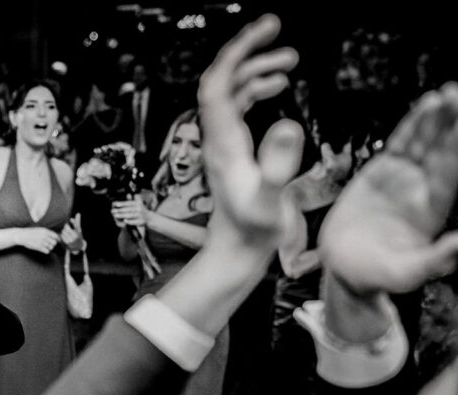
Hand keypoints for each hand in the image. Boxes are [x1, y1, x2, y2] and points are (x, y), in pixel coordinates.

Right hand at [17, 227, 60, 253]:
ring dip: (49, 248)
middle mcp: (45, 236)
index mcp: (45, 231)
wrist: (22, 235)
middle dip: (52, 244)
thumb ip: (47, 232)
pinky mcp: (39, 247)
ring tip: (44, 246)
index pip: (56, 236)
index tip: (55, 241)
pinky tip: (42, 249)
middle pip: (54, 243)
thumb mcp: (40, 229)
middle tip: (49, 244)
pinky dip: (46, 251)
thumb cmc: (30, 232)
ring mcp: (42, 242)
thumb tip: (55, 236)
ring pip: (51, 247)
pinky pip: (47, 251)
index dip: (57, 239)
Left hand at [60, 214, 86, 251]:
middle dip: (64, 229)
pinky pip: (60, 238)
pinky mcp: (65, 245)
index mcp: (75, 234)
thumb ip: (77, 221)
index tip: (67, 226)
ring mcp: (68, 242)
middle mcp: (72, 239)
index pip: (66, 227)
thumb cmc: (78, 236)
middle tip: (66, 229)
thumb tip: (78, 213)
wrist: (78, 247)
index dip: (66, 226)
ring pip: (61, 234)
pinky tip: (63, 237)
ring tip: (65, 233)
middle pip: (63, 231)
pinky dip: (61, 237)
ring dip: (62, 233)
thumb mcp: (79, 229)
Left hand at [110, 198, 146, 228]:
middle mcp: (139, 209)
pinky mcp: (141, 221)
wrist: (149, 218)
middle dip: (120, 210)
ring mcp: (140, 215)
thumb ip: (131, 200)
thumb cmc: (140, 210)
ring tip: (115, 215)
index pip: (129, 203)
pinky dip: (129, 221)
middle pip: (128, 209)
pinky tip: (124, 221)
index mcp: (137, 204)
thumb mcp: (137, 204)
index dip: (122, 203)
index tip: (115, 204)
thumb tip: (128, 194)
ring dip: (122, 215)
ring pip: (130, 215)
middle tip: (112, 211)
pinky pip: (134, 221)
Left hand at [197, 14, 302, 249]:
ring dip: (257, 70)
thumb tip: (287, 127)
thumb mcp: (269, 201)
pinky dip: (256, 90)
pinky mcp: (233, 151)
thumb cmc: (252, 232)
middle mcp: (218, 138)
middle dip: (249, 52)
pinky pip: (238, 109)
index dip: (237, 51)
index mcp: (223, 142)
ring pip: (232, 93)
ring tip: (289, 60)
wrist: (237, 252)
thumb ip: (278, 166)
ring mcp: (224, 143)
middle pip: (222, 81)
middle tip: (278, 30)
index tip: (264, 29)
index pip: (218, 83)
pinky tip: (276, 88)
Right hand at [319, 83, 457, 294]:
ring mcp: (403, 178)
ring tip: (449, 93)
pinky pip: (400, 143)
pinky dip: (413, 124)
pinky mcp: (380, 173)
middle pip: (445, 148)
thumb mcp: (407, 273)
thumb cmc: (377, 276)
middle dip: (454, 123)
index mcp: (434, 207)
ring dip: (438, 118)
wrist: (344, 269)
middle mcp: (423, 188)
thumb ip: (436, 259)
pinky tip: (428, 105)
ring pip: (425, 140)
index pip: (453, 168)